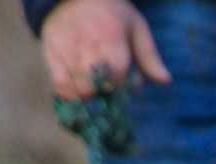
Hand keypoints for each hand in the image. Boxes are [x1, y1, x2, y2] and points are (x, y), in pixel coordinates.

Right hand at [41, 0, 170, 99]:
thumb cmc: (113, 16)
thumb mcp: (137, 28)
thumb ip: (149, 56)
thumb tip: (165, 81)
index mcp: (110, 36)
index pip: (115, 73)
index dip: (120, 86)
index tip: (122, 85)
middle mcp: (85, 42)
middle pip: (93, 84)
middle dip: (103, 94)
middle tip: (107, 91)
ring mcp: (65, 48)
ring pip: (75, 87)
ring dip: (87, 96)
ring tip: (94, 91)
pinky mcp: (50, 51)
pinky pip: (58, 83)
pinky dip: (69, 94)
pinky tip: (78, 92)